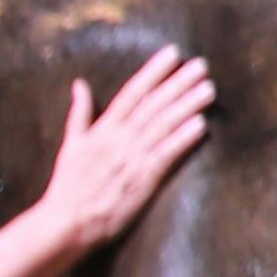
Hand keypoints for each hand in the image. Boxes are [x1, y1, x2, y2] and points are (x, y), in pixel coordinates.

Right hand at [25, 50, 214, 253]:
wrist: (67, 222)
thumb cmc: (67, 186)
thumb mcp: (69, 146)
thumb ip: (79, 114)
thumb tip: (80, 84)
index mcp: (102, 130)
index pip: (131, 93)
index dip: (153, 72)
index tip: (172, 53)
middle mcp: (119, 140)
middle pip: (153, 105)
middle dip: (178, 83)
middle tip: (202, 65)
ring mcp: (132, 159)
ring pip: (163, 126)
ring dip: (187, 106)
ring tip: (209, 89)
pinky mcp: (143, 180)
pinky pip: (166, 155)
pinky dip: (182, 139)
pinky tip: (201, 125)